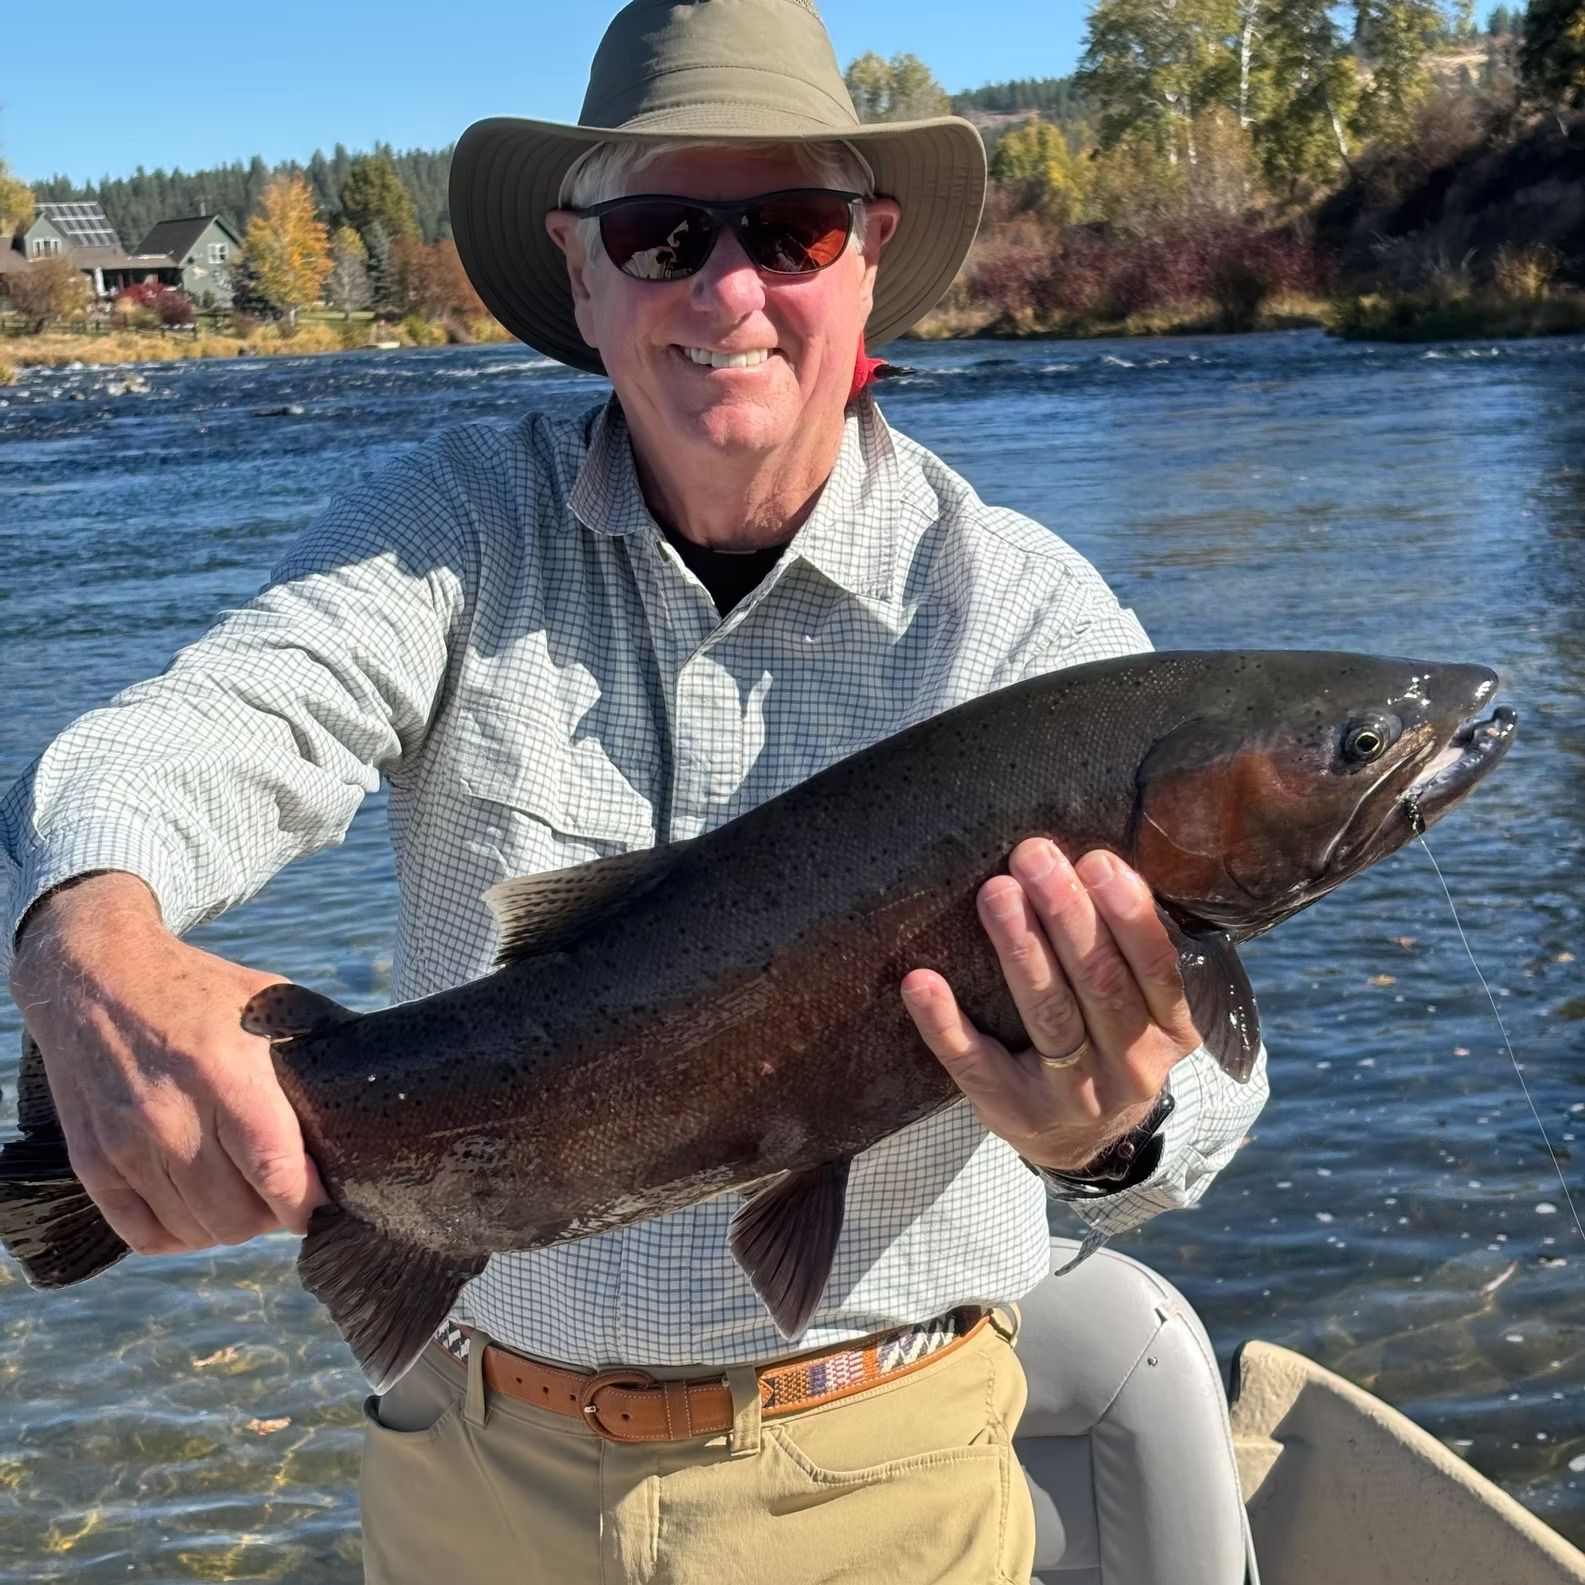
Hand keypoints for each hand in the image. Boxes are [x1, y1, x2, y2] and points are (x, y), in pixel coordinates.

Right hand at [9, 874, 328, 1255]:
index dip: (305, 1203)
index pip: (272, 1168)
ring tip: (248, 1202)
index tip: (323, 1206)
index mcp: (224, 1072)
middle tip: (285, 1199)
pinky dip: (179, 1236)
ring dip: (229, 1228)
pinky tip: (199, 1213)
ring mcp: (124, 1144)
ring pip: (192, 1230)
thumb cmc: (195, 990)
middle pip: (234, 1215)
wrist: (93, 977)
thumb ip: (311, 1047)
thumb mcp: (266, 1001)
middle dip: (271, 1217)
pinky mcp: (91, 1162)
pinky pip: (143, 1234)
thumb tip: (364, 1084)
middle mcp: (170, 1115)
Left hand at [901, 838, 1199, 1172]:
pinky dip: (944, 1022)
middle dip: (1066, 915)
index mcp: (1169, 1033)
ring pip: (1047, 1016)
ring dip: (1020, 950)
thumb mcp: (1146, 1011)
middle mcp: (1129, 1068)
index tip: (1097, 860)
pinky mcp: (1011, 1112)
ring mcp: (1070, 1096)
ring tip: (996, 892)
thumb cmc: (1111, 1046)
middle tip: (1033, 856)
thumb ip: (1130, 954)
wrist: (1088, 1147)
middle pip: (1099, 985)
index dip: (1128, 913)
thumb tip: (1088, 861)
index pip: (1155, 968)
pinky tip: (920, 980)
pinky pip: (973, 1064)